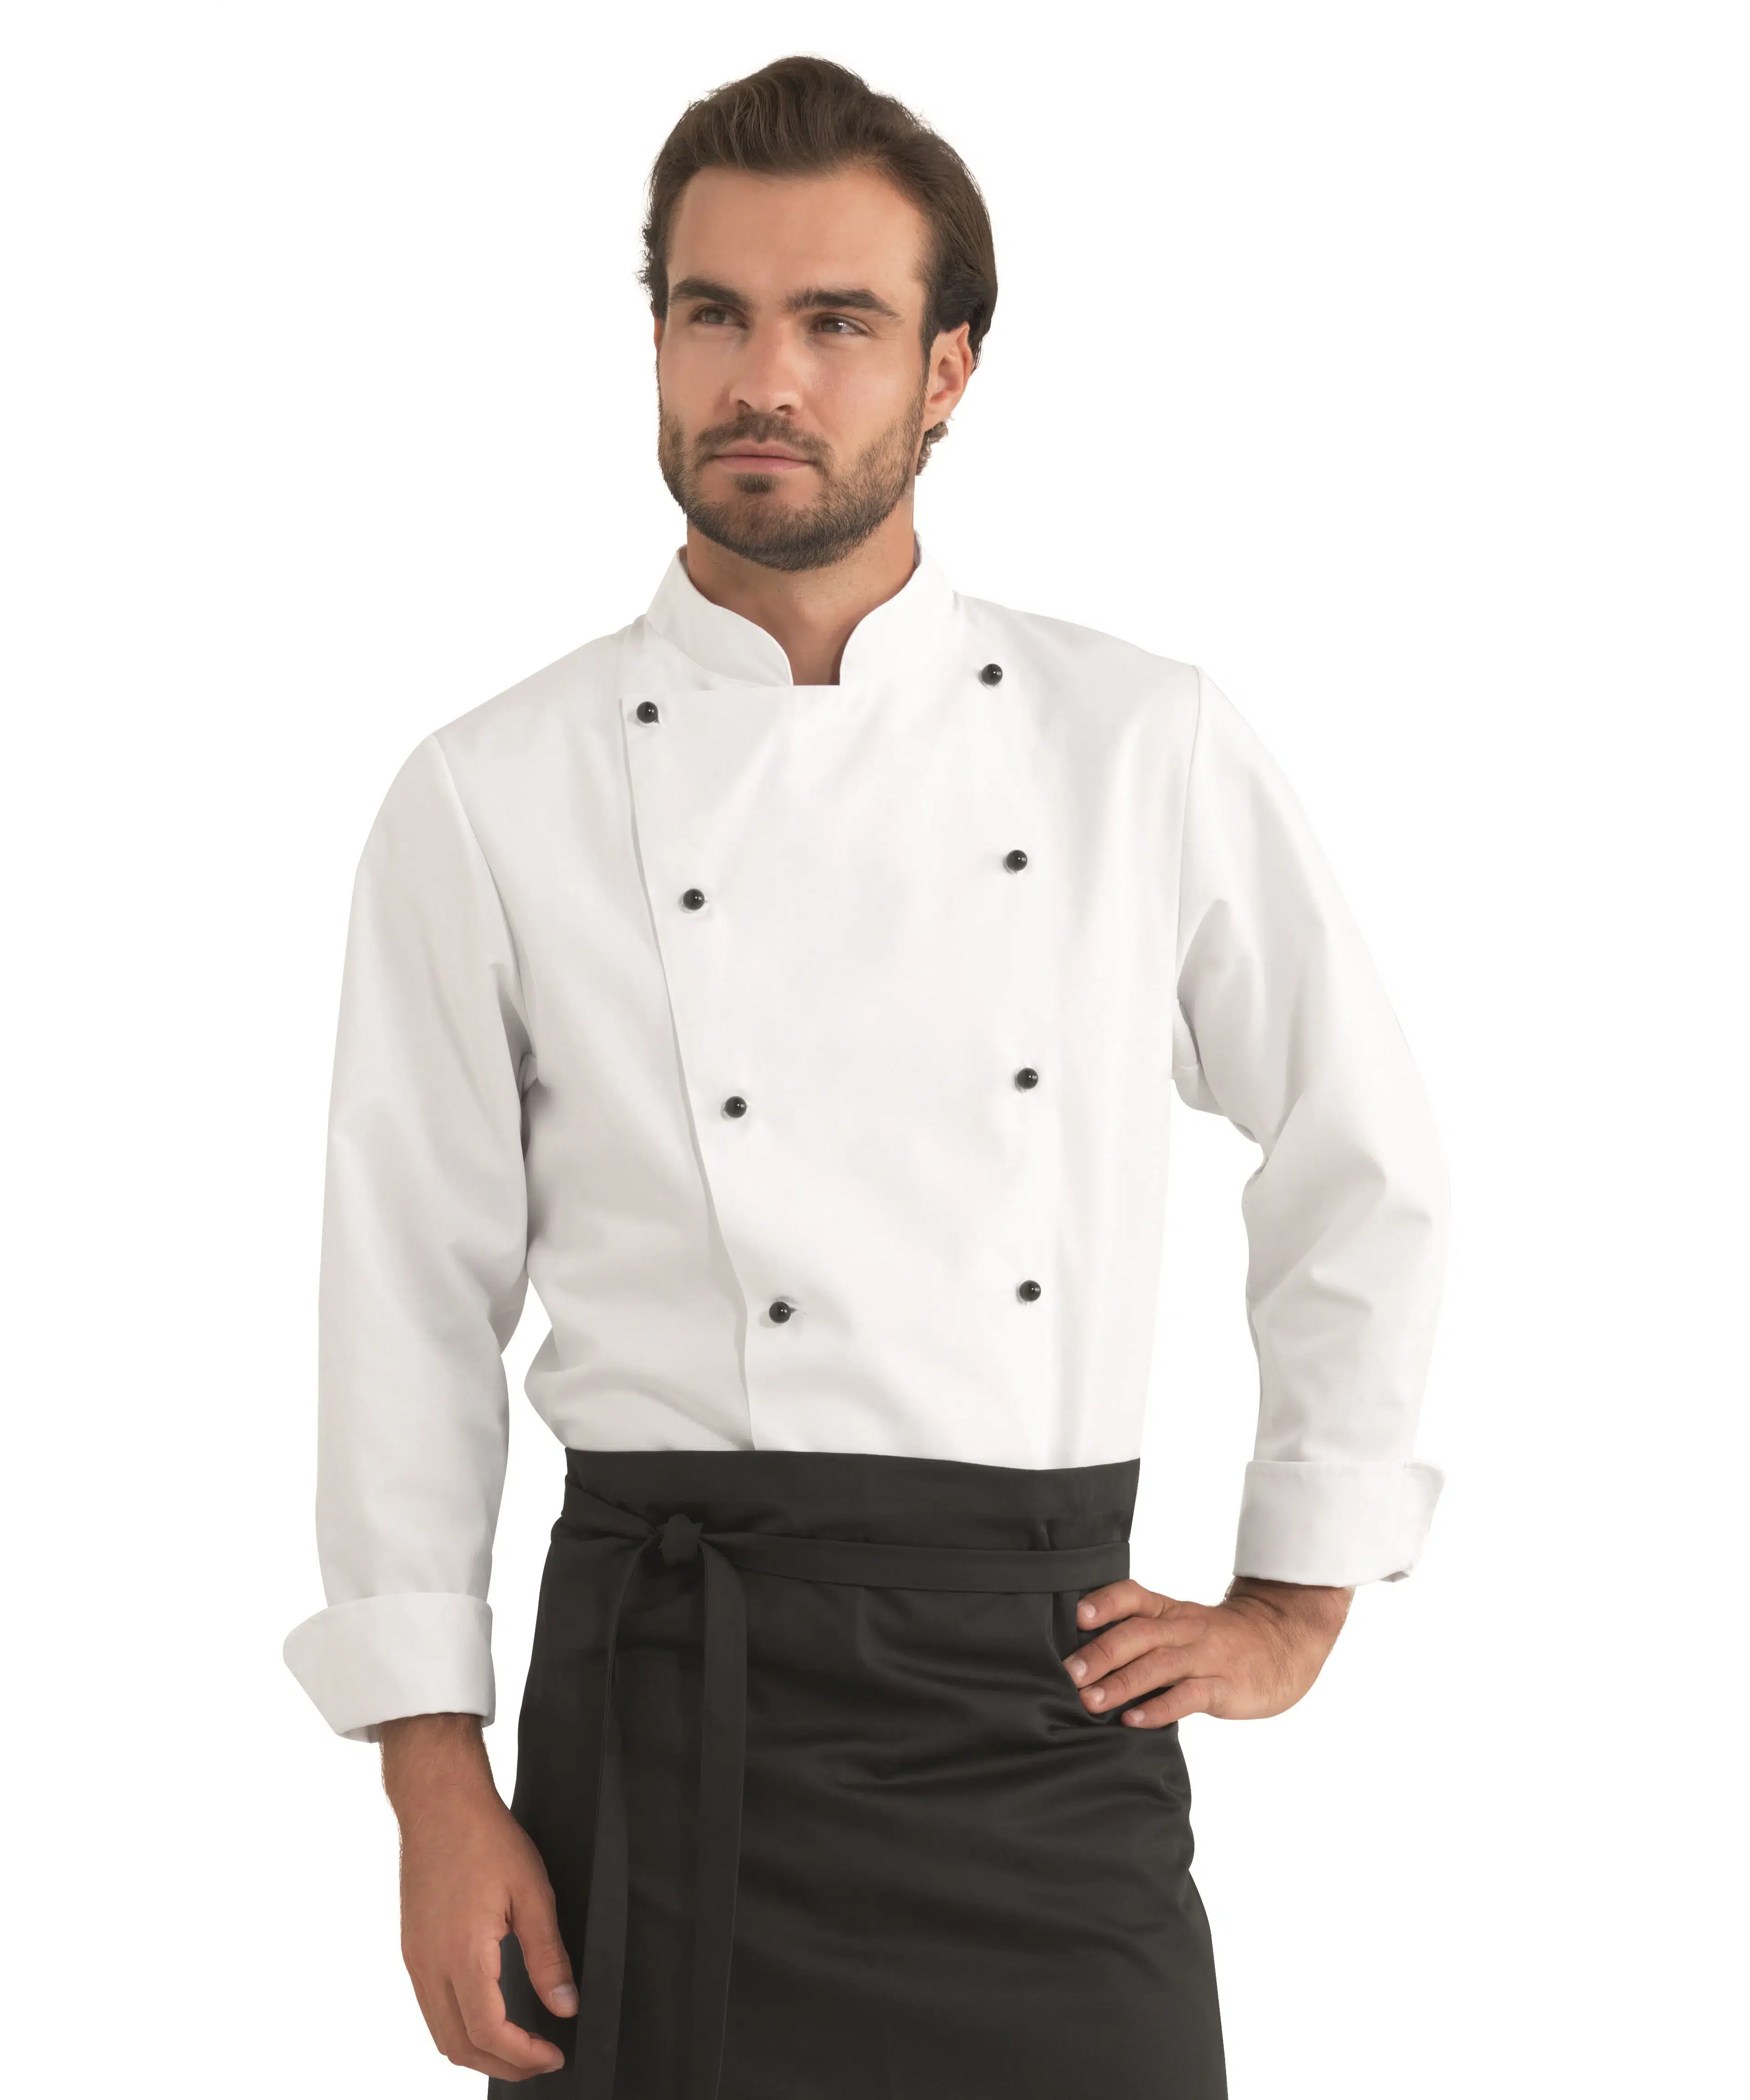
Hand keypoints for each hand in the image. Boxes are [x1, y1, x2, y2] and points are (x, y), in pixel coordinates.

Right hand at [380, 1714, 575, 2080]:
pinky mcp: (412, 1947)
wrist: (438, 1802)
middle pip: (458, 2045)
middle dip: (502, 2064)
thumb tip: (565, 2006)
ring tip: (519, 2046)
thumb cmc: (485, 1837)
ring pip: (440, 2032)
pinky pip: (431, 2007)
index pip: (487, 2031)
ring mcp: (415, 1958)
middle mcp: (429, 1963)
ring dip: (479, 2050)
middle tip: (541, 2060)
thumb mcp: (532, 1891)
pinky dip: (459, 2027)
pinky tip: (490, 2015)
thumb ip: (548, 1955)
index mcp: (461, 1952)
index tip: (554, 2054)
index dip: (522, 2055)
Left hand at [1063, 1575, 1352, 1727]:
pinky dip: (1159, 1708)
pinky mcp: (1224, 1686)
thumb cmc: (1218, 1640)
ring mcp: (1206, 1657)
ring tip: (1090, 1701)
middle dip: (1101, 1653)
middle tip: (1069, 1673)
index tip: (1077, 1616)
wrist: (1283, 1643)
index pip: (1133, 1597)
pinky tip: (1134, 1720)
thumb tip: (1085, 1658)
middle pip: (1139, 1634)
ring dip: (1121, 1683)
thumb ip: (1142, 1636)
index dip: (1105, 1603)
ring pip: (1159, 1665)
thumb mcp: (1182, 1626)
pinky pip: (1188, 1696)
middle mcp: (1184, 1629)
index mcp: (1170, 1612)